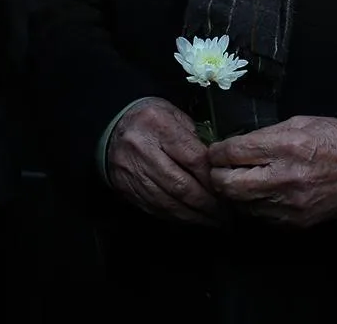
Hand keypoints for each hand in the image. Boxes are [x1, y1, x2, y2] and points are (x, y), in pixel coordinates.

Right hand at [105, 97, 219, 224]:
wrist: (110, 126)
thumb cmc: (148, 119)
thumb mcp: (173, 114)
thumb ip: (194, 137)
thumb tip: (216, 164)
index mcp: (160, 127)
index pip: (193, 159)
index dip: (212, 179)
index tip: (227, 189)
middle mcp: (144, 151)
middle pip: (181, 186)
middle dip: (207, 204)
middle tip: (224, 213)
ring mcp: (133, 173)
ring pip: (168, 202)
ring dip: (193, 215)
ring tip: (211, 220)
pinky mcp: (127, 189)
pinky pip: (155, 208)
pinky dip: (175, 216)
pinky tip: (189, 218)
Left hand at [208, 115, 336, 227]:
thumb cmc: (333, 140)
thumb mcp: (299, 124)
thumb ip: (265, 135)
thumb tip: (236, 146)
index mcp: (286, 146)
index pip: (234, 152)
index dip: (217, 152)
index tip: (214, 151)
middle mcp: (284, 177)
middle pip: (229, 184)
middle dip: (217, 176)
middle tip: (217, 169)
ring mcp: (289, 204)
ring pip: (240, 204)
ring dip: (233, 193)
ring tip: (236, 182)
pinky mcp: (294, 222)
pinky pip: (260, 217)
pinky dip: (252, 206)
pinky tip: (258, 194)